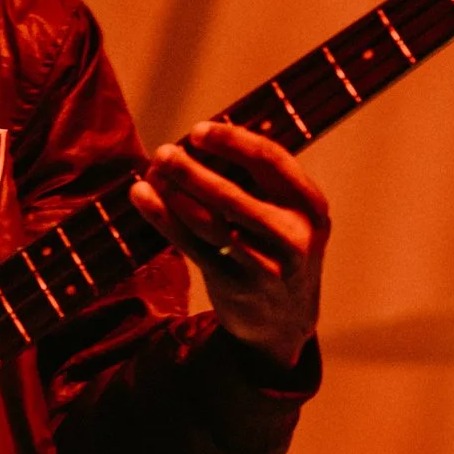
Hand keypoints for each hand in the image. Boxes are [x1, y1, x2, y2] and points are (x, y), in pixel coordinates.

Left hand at [129, 121, 328, 366]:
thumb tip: (200, 139)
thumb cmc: (277, 250)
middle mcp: (294, 236)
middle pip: (234, 196)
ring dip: (174, 193)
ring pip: (210, 223)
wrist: (284, 322)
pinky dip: (164, 219)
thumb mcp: (287, 215)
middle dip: (192, 171)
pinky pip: (192, 246)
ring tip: (151, 173)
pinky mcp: (235, 286)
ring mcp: (266, 266)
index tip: (198, 131)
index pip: (271, 161)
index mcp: (310, 206)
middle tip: (163, 152)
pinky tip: (143, 198)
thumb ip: (257, 182)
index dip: (232, 141)